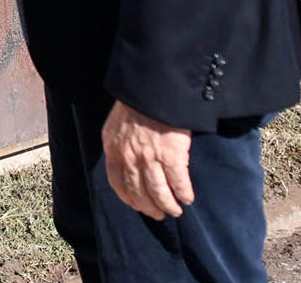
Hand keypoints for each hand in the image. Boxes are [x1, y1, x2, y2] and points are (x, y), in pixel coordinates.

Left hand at [102, 102, 192, 219]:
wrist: (153, 86)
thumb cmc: (136, 101)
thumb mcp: (116, 122)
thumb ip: (119, 142)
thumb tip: (124, 158)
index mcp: (113, 147)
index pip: (117, 182)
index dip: (128, 198)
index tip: (137, 205)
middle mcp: (129, 157)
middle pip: (138, 192)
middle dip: (149, 207)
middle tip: (158, 214)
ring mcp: (150, 157)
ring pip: (158, 192)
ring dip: (167, 205)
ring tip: (175, 211)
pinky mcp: (172, 156)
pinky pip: (178, 183)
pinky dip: (183, 194)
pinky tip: (187, 198)